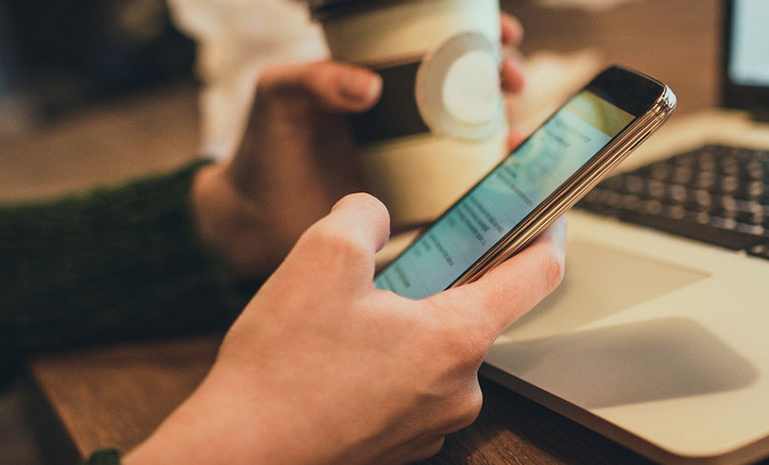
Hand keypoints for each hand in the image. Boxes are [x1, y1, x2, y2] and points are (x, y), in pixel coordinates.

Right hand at [128, 194, 565, 464]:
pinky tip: (329, 365)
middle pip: (469, 314)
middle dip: (428, 285)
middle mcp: (459, 390)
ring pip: (430, 353)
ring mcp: (431, 425)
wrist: (238, 455)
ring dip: (396, 329)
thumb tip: (373, 216)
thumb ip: (363, 215)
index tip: (547, 213)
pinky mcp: (400, 447)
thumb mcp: (320, 256)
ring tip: (335, 328)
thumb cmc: (282, 369)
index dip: (547, 232)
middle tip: (374, 274)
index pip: (536, 275)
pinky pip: (404, 389)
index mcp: (457, 338)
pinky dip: (378, 368)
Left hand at [193, 16, 528, 277]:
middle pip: (472, 86)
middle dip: (504, 75)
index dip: (478, 33)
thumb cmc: (263, 147)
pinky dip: (492, 183)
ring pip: (478, 135)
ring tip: (516, 134)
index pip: (438, 42)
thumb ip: (314, 79)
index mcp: (381, 77)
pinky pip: (465, 189)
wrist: (253, 220)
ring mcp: (416, 157)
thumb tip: (369, 85)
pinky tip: (504, 180)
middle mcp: (406, 114)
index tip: (502, 33)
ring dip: (509, 129)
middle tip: (511, 80)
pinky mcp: (417, 201)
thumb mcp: (279, 95)